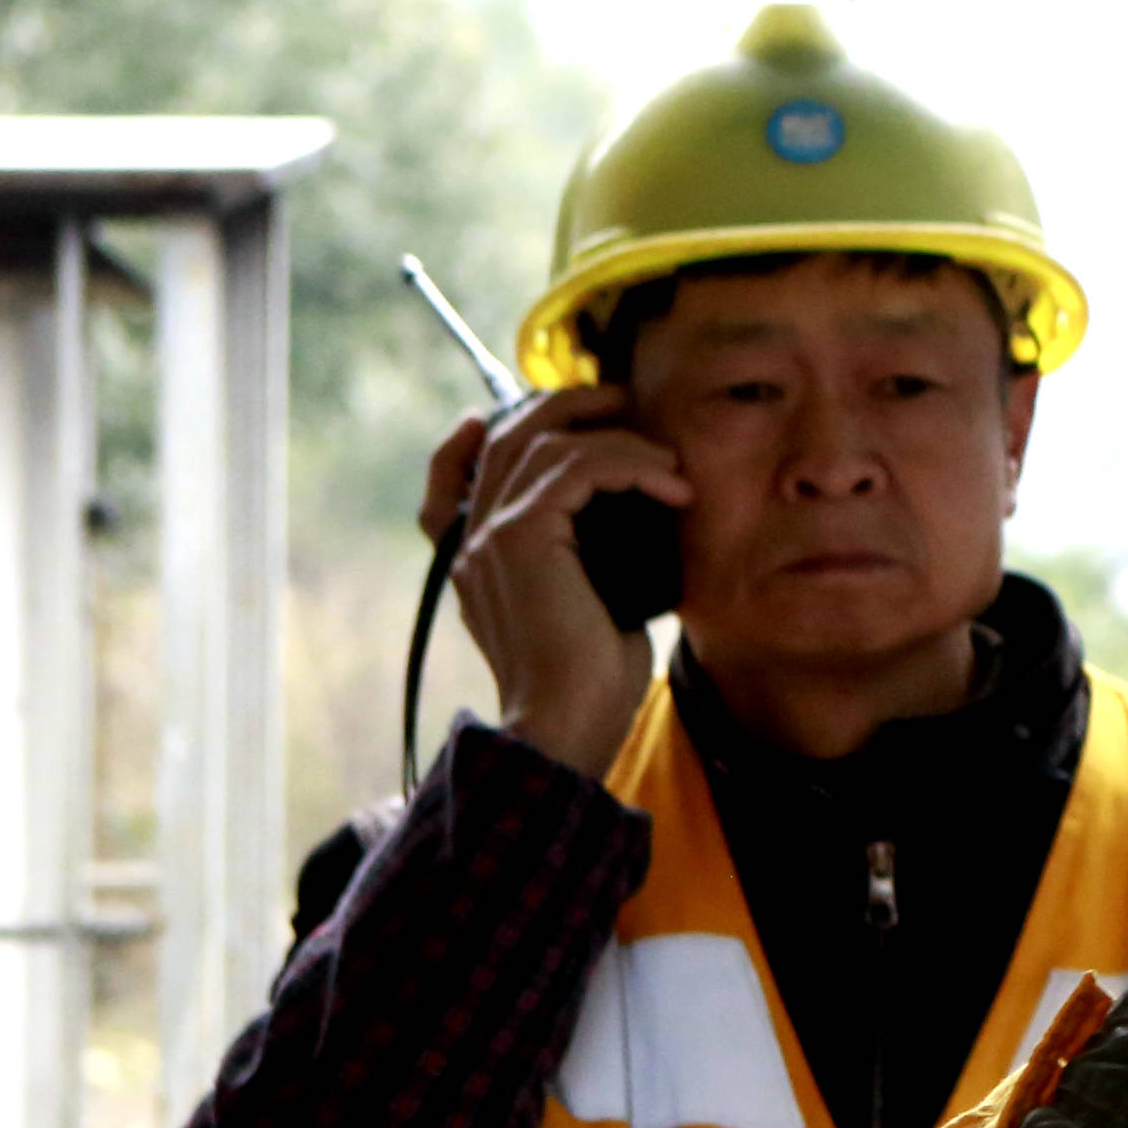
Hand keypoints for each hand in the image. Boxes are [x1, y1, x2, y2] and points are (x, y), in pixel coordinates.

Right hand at [422, 390, 684, 778]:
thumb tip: (634, 519)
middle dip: (567, 406)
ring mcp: (490, 535)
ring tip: (670, 462)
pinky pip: (576, 467)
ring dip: (618, 438)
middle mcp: (471, 540)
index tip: (532, 414)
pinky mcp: (521, 539)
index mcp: (474, 557)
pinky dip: (631, 463)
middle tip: (625, 402)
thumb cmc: (589, 677)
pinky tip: (672, 486)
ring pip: (543, 442)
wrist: (567, 726)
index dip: (482, 437)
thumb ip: (583, 560)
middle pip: (506, 437)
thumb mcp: (589, 604)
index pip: (455, 476)